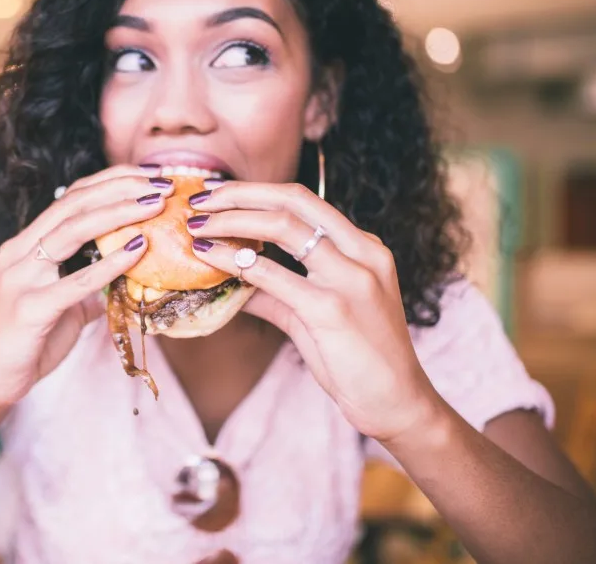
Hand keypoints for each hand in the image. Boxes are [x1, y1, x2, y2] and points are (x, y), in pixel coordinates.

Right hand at [0, 165, 173, 410]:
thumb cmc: (27, 342)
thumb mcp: (60, 305)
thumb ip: (85, 287)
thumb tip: (121, 279)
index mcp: (25, 245)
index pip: (70, 198)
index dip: (110, 182)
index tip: (148, 177)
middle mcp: (19, 252)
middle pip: (72, 204)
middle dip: (120, 189)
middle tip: (161, 185)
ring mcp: (20, 278)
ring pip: (70, 231)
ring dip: (118, 213)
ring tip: (154, 205)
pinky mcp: (28, 308)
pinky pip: (74, 282)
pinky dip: (109, 263)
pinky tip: (137, 251)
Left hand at [186, 181, 442, 442]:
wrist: (397, 403)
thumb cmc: (359, 360)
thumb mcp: (317, 314)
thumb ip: (277, 293)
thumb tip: (231, 278)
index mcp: (364, 247)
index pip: (304, 201)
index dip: (257, 192)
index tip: (219, 196)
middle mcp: (363, 253)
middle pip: (294, 201)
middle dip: (241, 194)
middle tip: (200, 201)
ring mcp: (351, 278)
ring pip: (283, 227)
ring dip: (232, 221)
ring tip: (197, 227)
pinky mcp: (333, 308)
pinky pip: (274, 275)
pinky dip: (236, 261)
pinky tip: (210, 259)